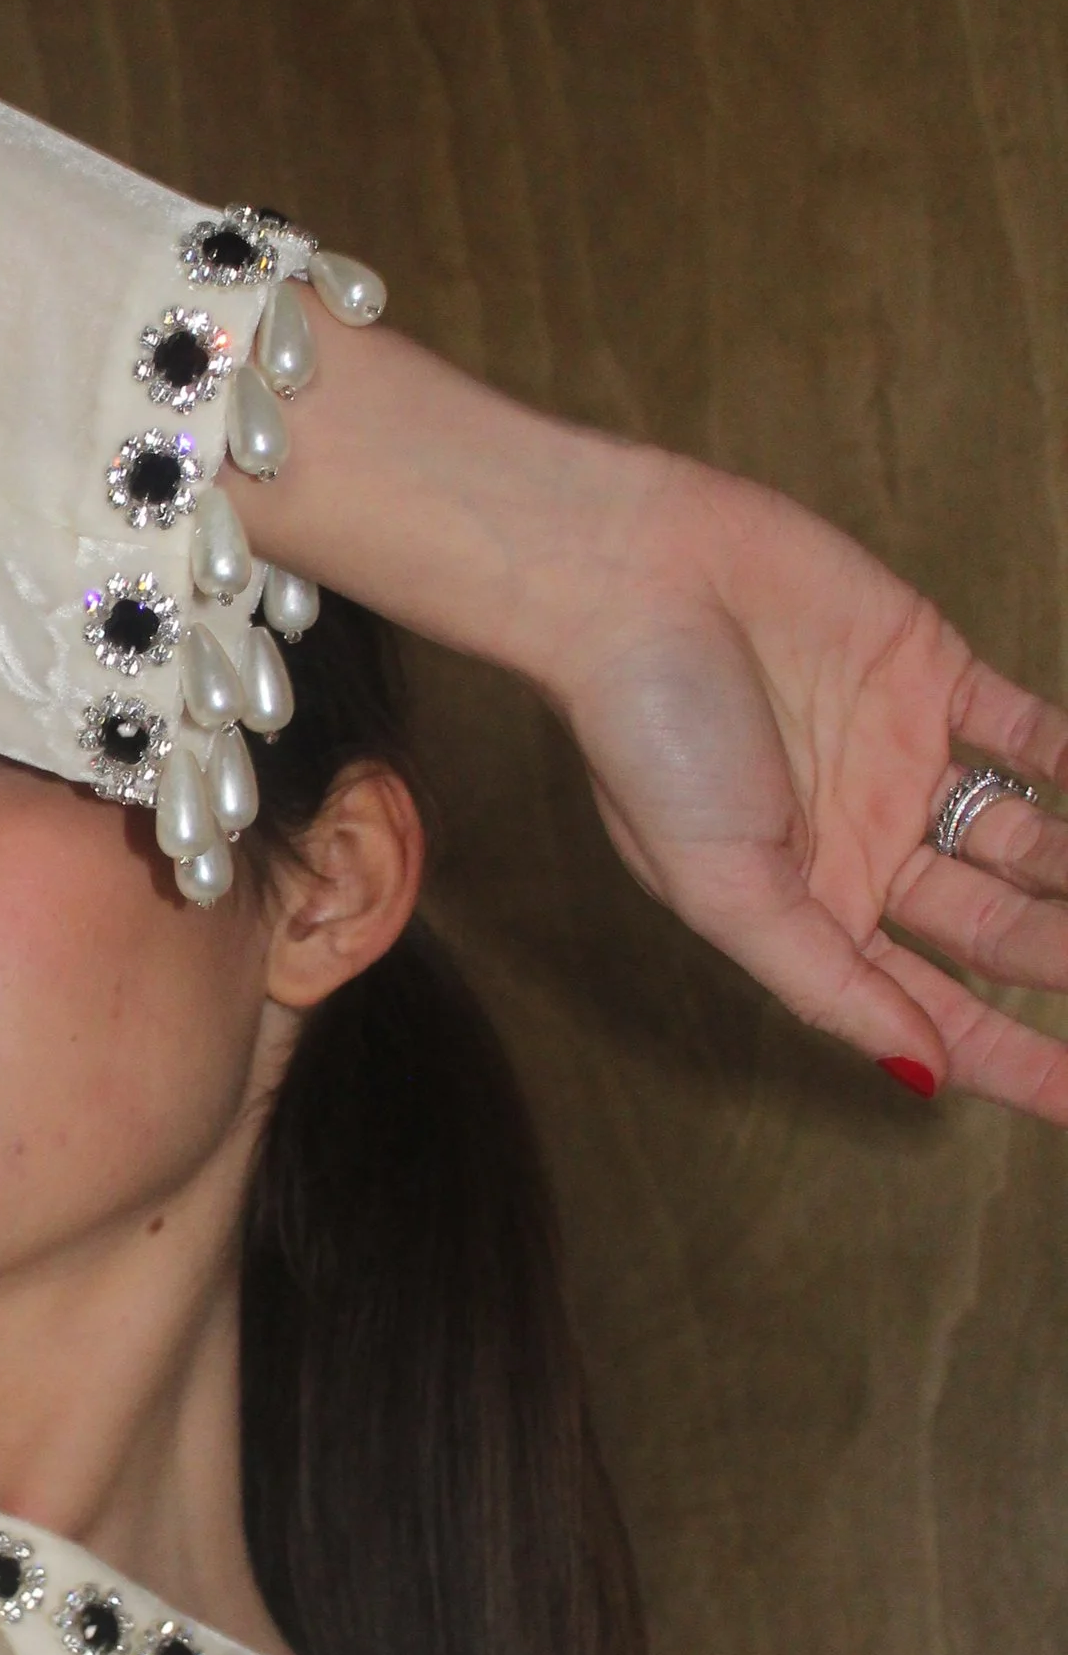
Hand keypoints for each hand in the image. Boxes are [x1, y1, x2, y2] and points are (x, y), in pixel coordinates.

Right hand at [545, 452, 1067, 1117]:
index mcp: (812, 907)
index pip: (931, 1004)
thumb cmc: (646, 741)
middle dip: (1059, 959)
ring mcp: (906, 758)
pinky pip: (1033, 731)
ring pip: (1029, 838)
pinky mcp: (932, 671)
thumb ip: (828, 983)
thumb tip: (923, 1072)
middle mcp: (868, 843)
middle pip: (996, 928)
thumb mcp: (727, 891)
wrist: (631, 581)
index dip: (1009, 1059)